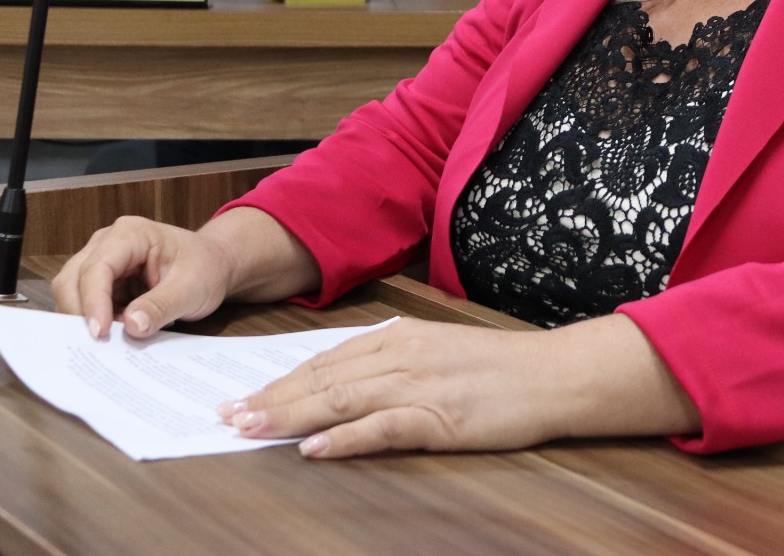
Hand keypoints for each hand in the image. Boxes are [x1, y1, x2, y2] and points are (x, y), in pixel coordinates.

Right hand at [51, 215, 233, 339]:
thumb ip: (162, 306)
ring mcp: (101, 260)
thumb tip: (132, 326)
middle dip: (81, 314)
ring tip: (117, 338)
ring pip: (72, 292)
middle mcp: (107, 242)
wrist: (214, 265)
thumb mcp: (192, 289)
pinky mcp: (102, 281)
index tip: (100, 333)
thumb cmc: (206, 268)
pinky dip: (97, 321)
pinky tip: (118, 333)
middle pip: (73, 280)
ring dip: (87, 319)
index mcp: (131, 234)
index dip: (94, 302)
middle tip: (101, 344)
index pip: (97, 268)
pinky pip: (85, 304)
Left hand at [218, 313, 700, 457]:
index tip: (244, 395)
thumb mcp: (440, 353)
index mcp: (401, 336)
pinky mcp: (440, 416)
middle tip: (226, 415)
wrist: (557, 374)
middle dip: (270, 398)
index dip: (281, 380)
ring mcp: (421, 384)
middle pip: (323, 379)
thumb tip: (346, 383)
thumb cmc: (503, 369)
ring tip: (250, 429)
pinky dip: (344, 438)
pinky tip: (314, 448)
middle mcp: (403, 354)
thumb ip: (394, 362)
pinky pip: (381, 427)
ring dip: (290, 416)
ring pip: (340, 399)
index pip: (326, 359)